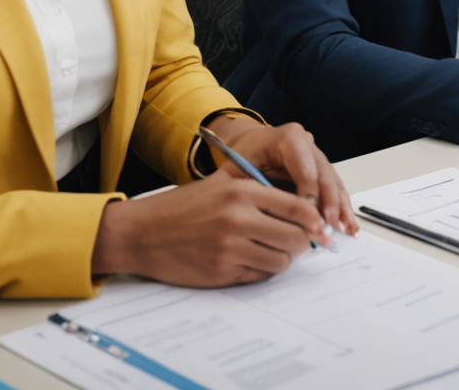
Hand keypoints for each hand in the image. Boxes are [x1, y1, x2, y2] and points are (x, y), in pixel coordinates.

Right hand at [89, 171, 329, 285]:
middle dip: (303, 243)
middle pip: (296, 237)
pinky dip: (263, 270)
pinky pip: (260, 275)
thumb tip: (304, 204)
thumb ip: (260, 186)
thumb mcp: (221, 183)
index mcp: (242, 191)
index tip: (317, 226)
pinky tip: (253, 260)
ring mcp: (230, 248)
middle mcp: (238, 218)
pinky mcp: (221, 272)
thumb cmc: (183, 208)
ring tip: (273, 251)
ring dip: (284, 259)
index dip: (314, 220)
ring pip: (281, 260)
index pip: (298, 207)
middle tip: (300, 243)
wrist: (141, 233)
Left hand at [204, 115, 357, 237]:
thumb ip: (259, 192)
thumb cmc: (241, 159)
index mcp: (287, 138)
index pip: (306, 169)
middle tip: (326, 228)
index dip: (310, 195)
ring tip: (346, 230)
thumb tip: (280, 221)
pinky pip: (335, 186)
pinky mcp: (321, 166)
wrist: (247, 145)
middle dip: (329, 205)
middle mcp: (307, 142)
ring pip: (334, 182)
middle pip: (325, 175)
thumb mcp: (240, 172)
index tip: (308, 220)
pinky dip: (341, 206)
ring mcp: (316, 153)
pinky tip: (348, 224)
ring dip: (341, 208)